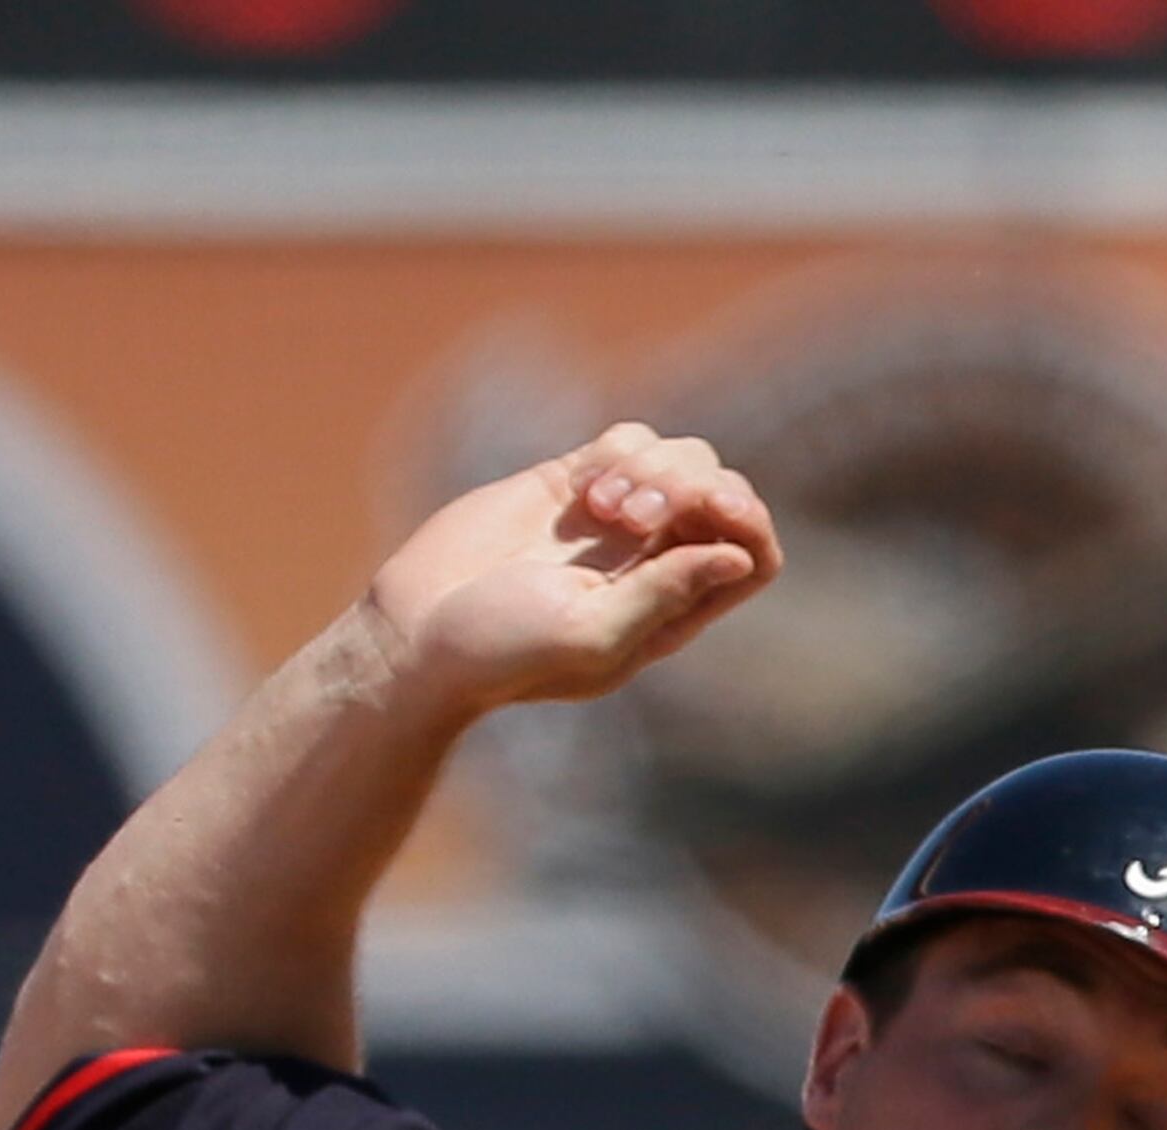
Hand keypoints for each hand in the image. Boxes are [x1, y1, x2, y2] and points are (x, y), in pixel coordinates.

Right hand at [362, 421, 777, 726]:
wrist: (415, 634)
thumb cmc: (498, 653)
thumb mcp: (590, 635)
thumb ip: (666, 595)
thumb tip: (741, 557)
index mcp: (669, 615)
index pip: (752, 556)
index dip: (748, 523)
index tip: (710, 512)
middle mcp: (651, 566)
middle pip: (726, 496)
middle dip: (696, 488)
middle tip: (636, 513)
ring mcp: (613, 523)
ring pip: (684, 459)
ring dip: (654, 468)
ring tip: (601, 506)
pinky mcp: (572, 485)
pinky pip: (633, 440)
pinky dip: (621, 451)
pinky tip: (584, 491)